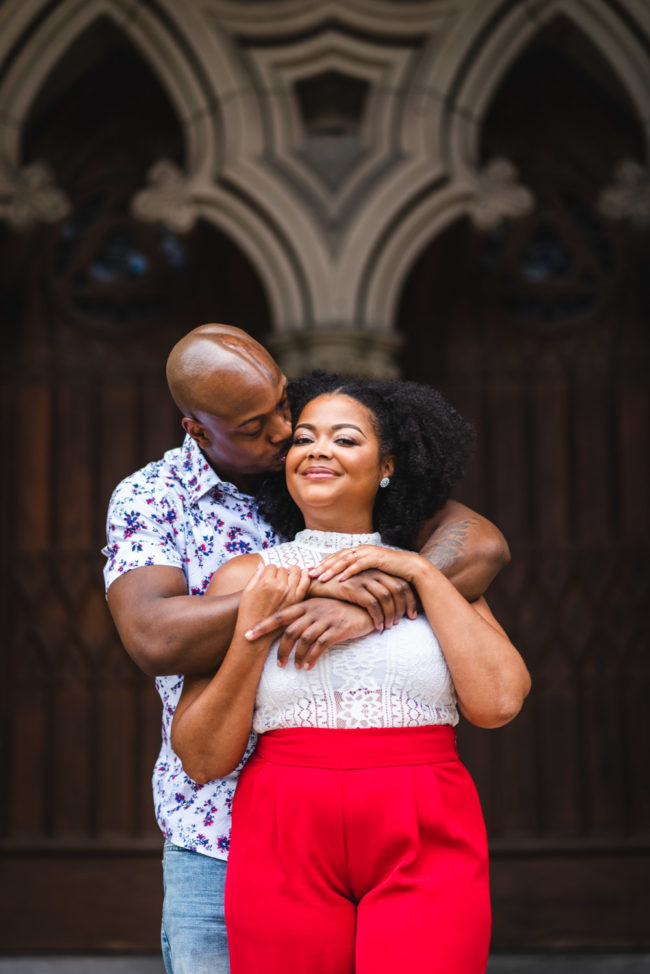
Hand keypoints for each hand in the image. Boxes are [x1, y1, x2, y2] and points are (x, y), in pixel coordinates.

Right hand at [237, 563, 309, 637]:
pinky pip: (305, 584)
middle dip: (280, 572)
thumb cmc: (248, 612)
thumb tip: (262, 564)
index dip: (270, 570)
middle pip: (284, 570)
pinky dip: (305, 577)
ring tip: (291, 574)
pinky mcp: (297, 600)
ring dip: (293, 572)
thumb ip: (256, 576)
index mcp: (266, 582)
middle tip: (278, 578)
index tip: (269, 576)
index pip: (272, 566)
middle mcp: (280, 586)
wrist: (255, 632)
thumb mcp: (247, 591)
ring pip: (296, 573)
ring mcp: (290, 593)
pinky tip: (304, 574)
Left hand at [244, 599, 374, 669]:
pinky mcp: (337, 628)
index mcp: (305, 604)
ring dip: (297, 656)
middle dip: (281, 649)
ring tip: (295, 667)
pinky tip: (308, 666)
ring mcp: (325, 618)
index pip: (280, 615)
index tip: (247, 635)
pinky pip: (320, 645)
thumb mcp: (320, 607)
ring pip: (304, 639)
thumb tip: (285, 627)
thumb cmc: (338, 610)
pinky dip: (312, 657)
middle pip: (290, 630)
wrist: (365, 609)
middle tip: (277, 664)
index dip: (263, 626)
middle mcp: (313, 610)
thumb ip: (303, 614)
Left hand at [309, 545, 422, 585]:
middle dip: (323, 566)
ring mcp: (369, 553)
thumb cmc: (390, 575)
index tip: (310, 573)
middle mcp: (362, 550)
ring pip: (346, 560)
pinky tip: (341, 579)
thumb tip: (343, 584)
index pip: (337, 557)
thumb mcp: (370, 575)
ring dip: (332, 569)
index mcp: (358, 552)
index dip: (323, 564)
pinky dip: (349, 571)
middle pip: (337, 557)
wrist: (412, 570)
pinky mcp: (377, 558)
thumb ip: (357, 576)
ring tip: (321, 578)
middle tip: (310, 575)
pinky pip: (360, 565)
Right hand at [309, 570, 417, 628]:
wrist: (315, 585)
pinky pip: (372, 604)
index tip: (412, 613)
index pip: (401, 582)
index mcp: (376, 570)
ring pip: (387, 597)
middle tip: (408, 620)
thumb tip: (394, 603)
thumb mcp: (361, 585)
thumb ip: (376, 589)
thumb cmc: (340, 589)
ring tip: (390, 626)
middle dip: (405, 606)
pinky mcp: (353, 587)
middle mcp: (372, 571)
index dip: (409, 598)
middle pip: (398, 588)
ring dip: (391, 613)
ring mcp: (362, 578)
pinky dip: (378, 617)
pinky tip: (378, 627)